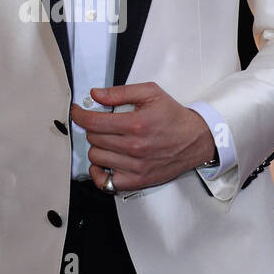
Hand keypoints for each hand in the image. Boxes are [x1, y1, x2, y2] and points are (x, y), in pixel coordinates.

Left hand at [70, 81, 215, 192]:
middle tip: (101, 124)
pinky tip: (105, 162)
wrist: (196, 139)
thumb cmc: (174, 117)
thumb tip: (96, 94)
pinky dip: (100, 171)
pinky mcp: (137, 180)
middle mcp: (134, 147)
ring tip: (107, 140)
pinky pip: (105, 181)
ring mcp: (135, 166)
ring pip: (96, 157)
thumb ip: (121, 92)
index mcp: (136, 124)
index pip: (93, 122)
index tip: (78, 112)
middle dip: (93, 128)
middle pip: (93, 138)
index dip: (80, 115)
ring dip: (97, 147)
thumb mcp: (151, 93)